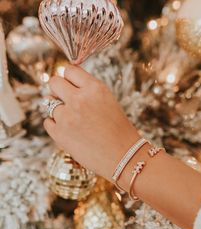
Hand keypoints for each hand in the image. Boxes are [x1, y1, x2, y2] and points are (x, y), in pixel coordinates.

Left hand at [44, 65, 139, 181]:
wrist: (123, 157)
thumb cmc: (118, 131)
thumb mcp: (107, 101)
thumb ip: (87, 91)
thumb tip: (63, 87)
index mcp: (94, 88)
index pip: (69, 70)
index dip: (69, 78)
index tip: (70, 86)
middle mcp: (79, 99)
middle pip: (54, 82)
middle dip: (57, 90)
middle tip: (65, 100)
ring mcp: (66, 117)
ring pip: (49, 103)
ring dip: (58, 110)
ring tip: (73, 122)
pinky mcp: (59, 134)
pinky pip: (47, 122)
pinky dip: (55, 125)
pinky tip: (69, 132)